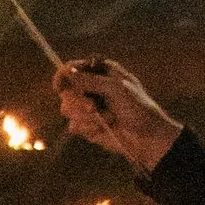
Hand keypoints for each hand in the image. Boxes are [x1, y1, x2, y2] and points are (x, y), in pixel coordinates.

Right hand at [56, 56, 182, 172]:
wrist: (146, 136)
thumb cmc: (138, 107)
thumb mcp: (116, 88)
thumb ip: (91, 80)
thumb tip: (68, 72)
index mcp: (100, 73)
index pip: (73, 68)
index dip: (63, 75)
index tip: (59, 85)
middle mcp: (91, 88)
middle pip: (66, 91)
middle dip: (77, 101)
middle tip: (93, 107)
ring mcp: (87, 107)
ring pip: (67, 110)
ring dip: (85, 117)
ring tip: (106, 119)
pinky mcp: (87, 125)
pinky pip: (74, 126)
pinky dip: (89, 128)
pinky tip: (104, 129)